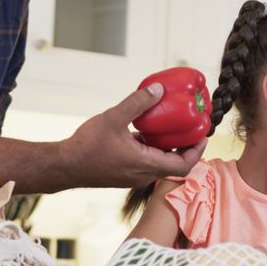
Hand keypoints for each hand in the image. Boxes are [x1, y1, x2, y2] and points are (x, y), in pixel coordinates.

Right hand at [57, 83, 206, 189]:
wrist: (63, 166)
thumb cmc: (87, 146)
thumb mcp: (114, 118)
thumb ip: (137, 103)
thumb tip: (159, 89)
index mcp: (147, 165)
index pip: (184, 165)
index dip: (197, 151)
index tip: (202, 135)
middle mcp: (143, 175)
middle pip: (174, 164)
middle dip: (184, 146)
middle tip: (190, 127)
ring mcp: (133, 176)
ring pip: (159, 162)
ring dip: (167, 147)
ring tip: (171, 126)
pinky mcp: (123, 173)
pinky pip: (145, 162)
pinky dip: (151, 148)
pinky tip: (145, 131)